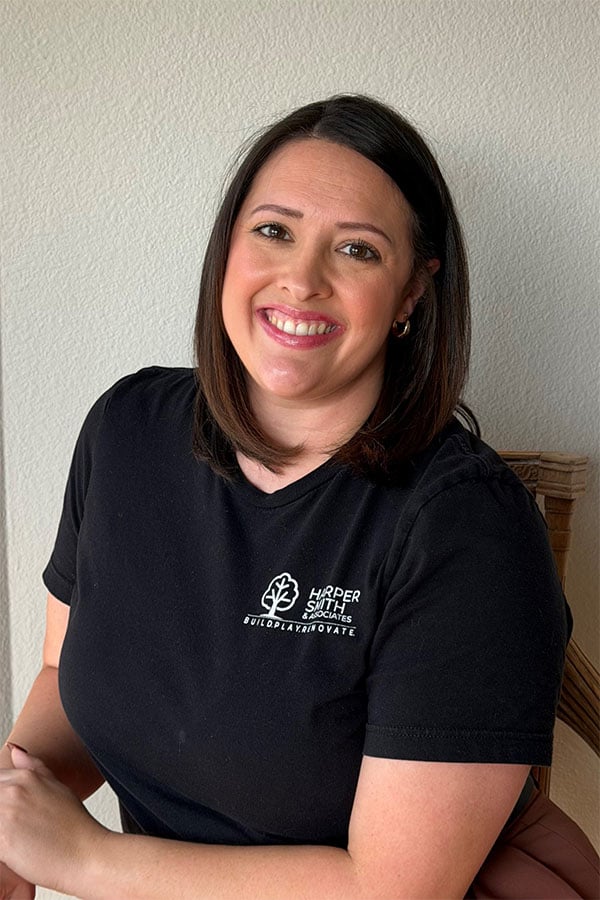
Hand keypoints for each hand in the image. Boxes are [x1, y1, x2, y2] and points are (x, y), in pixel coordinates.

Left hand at [0, 746, 106, 895]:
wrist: (86, 855)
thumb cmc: (74, 826)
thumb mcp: (56, 786)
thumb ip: (32, 766)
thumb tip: (14, 749)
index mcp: (25, 777)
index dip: (1, 797)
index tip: (9, 810)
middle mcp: (13, 792)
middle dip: (0, 812)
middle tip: (15, 824)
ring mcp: (6, 815)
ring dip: (0, 825)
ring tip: (17, 835)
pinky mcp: (2, 841)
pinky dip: (0, 843)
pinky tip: (14, 849)